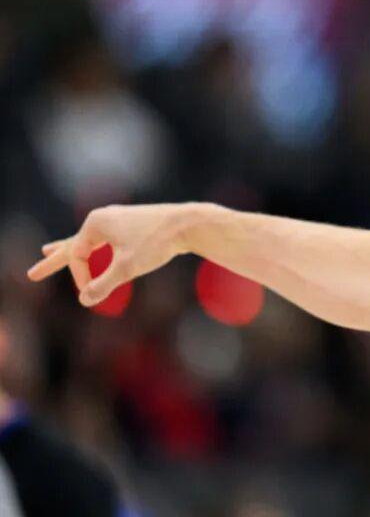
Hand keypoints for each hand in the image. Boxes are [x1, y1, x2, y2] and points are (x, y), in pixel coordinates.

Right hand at [26, 204, 190, 306]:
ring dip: (70, 249)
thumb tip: (84, 300)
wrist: (189, 224)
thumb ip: (104, 284)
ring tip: (49, 251)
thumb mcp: (127, 267)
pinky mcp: (133, 225)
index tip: (96, 289)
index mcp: (96, 222)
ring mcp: (118, 219)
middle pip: (73, 245)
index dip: (83, 277)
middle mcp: (104, 217)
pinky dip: (95, 247)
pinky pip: (107, 239)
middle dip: (53, 261)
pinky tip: (95, 246)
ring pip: (90, 241)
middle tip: (32, 275)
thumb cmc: (157, 242)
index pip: (76, 256)